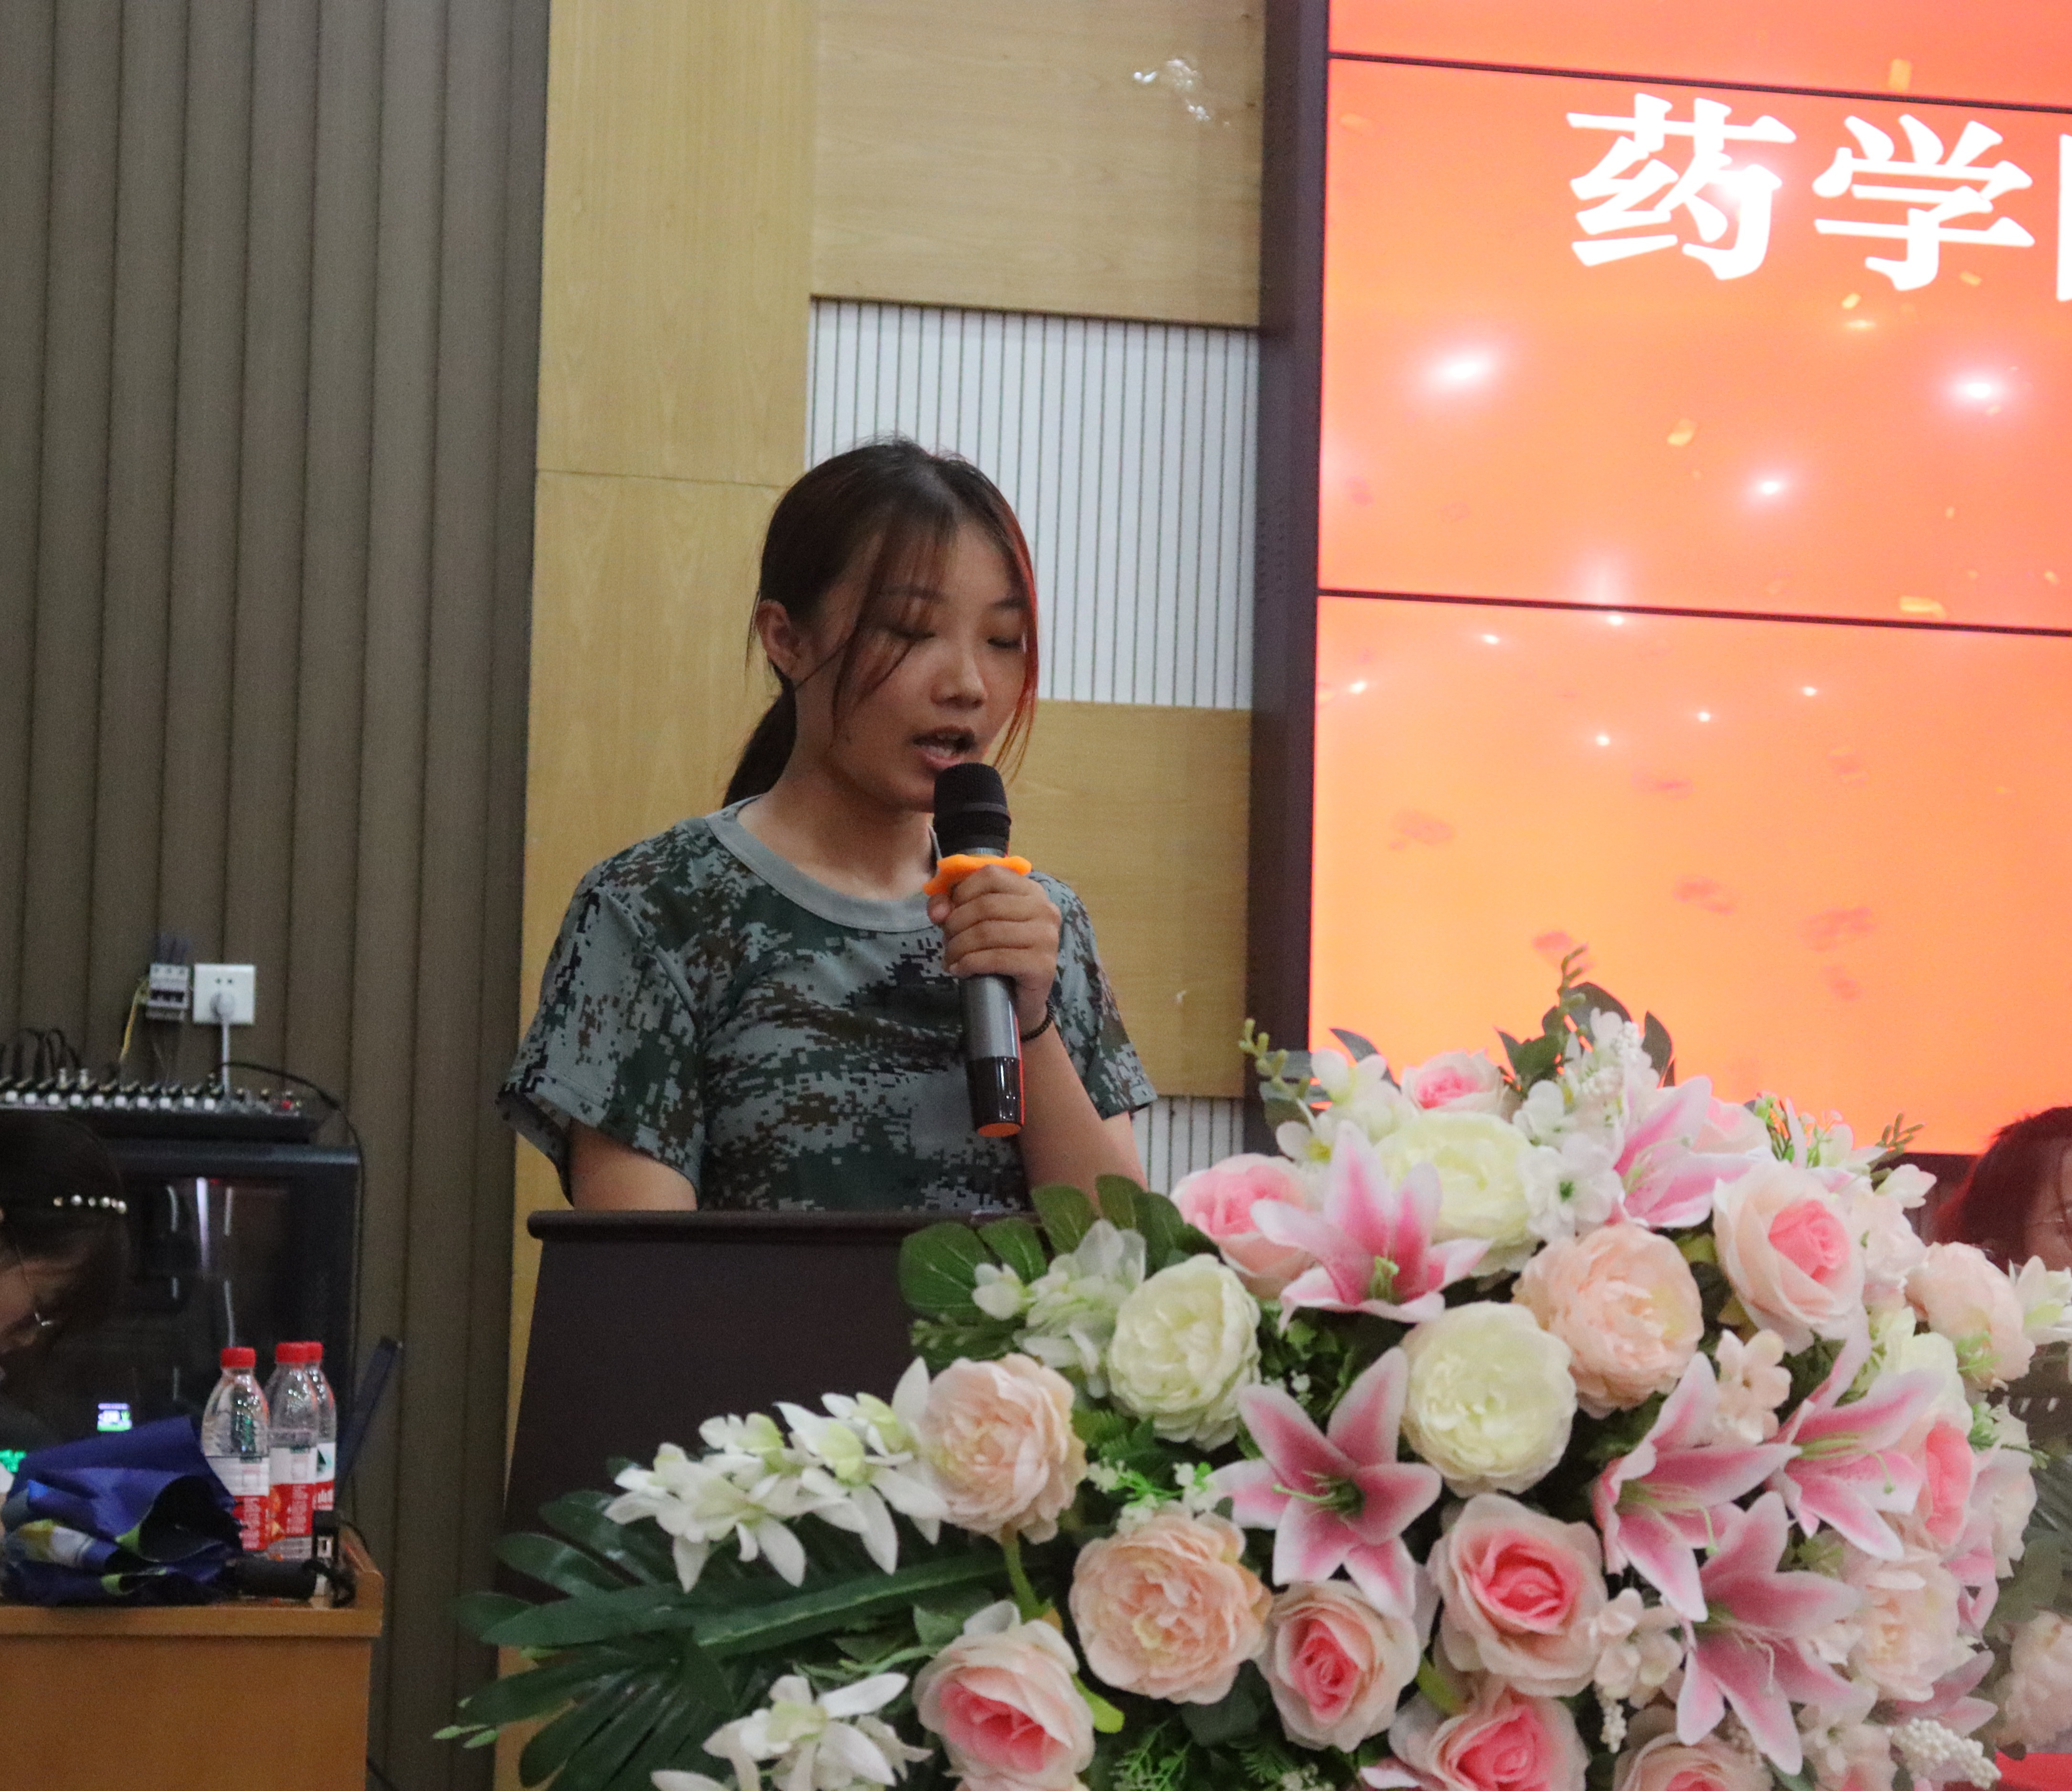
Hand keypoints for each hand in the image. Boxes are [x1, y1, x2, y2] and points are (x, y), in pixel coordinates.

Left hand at [930, 863, 1059, 1031]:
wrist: (1020, 1000)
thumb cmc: (997, 956)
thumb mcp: (973, 924)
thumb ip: (952, 907)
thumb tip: (938, 912)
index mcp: (1031, 891)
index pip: (990, 875)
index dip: (961, 892)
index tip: (948, 915)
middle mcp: (1044, 909)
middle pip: (986, 905)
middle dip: (955, 925)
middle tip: (946, 944)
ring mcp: (1047, 937)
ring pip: (988, 932)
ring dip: (959, 948)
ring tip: (950, 960)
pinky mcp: (1042, 964)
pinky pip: (996, 958)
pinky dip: (970, 964)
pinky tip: (960, 970)